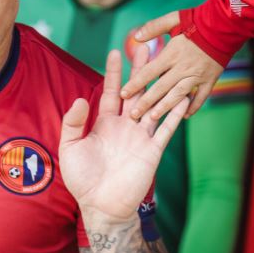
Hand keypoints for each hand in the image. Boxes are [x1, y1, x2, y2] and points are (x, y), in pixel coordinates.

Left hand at [60, 49, 187, 222]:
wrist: (100, 206)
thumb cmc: (82, 179)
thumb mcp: (70, 147)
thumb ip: (73, 123)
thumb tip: (80, 98)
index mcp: (104, 122)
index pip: (112, 91)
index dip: (114, 72)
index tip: (116, 51)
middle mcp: (125, 126)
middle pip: (136, 91)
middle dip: (141, 70)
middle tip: (147, 45)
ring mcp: (140, 137)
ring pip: (153, 105)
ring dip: (161, 86)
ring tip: (169, 65)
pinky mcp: (152, 151)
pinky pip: (165, 129)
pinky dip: (174, 114)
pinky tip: (183, 97)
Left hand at [119, 11, 224, 121]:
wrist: (225, 24)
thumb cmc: (197, 20)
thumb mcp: (173, 19)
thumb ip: (154, 28)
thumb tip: (135, 37)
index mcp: (172, 53)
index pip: (149, 71)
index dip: (136, 83)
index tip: (124, 93)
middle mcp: (183, 67)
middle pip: (161, 87)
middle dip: (146, 101)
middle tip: (133, 114)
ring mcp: (198, 75)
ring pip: (179, 95)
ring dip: (166, 107)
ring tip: (153, 117)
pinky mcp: (211, 79)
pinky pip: (202, 96)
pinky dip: (194, 106)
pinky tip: (185, 116)